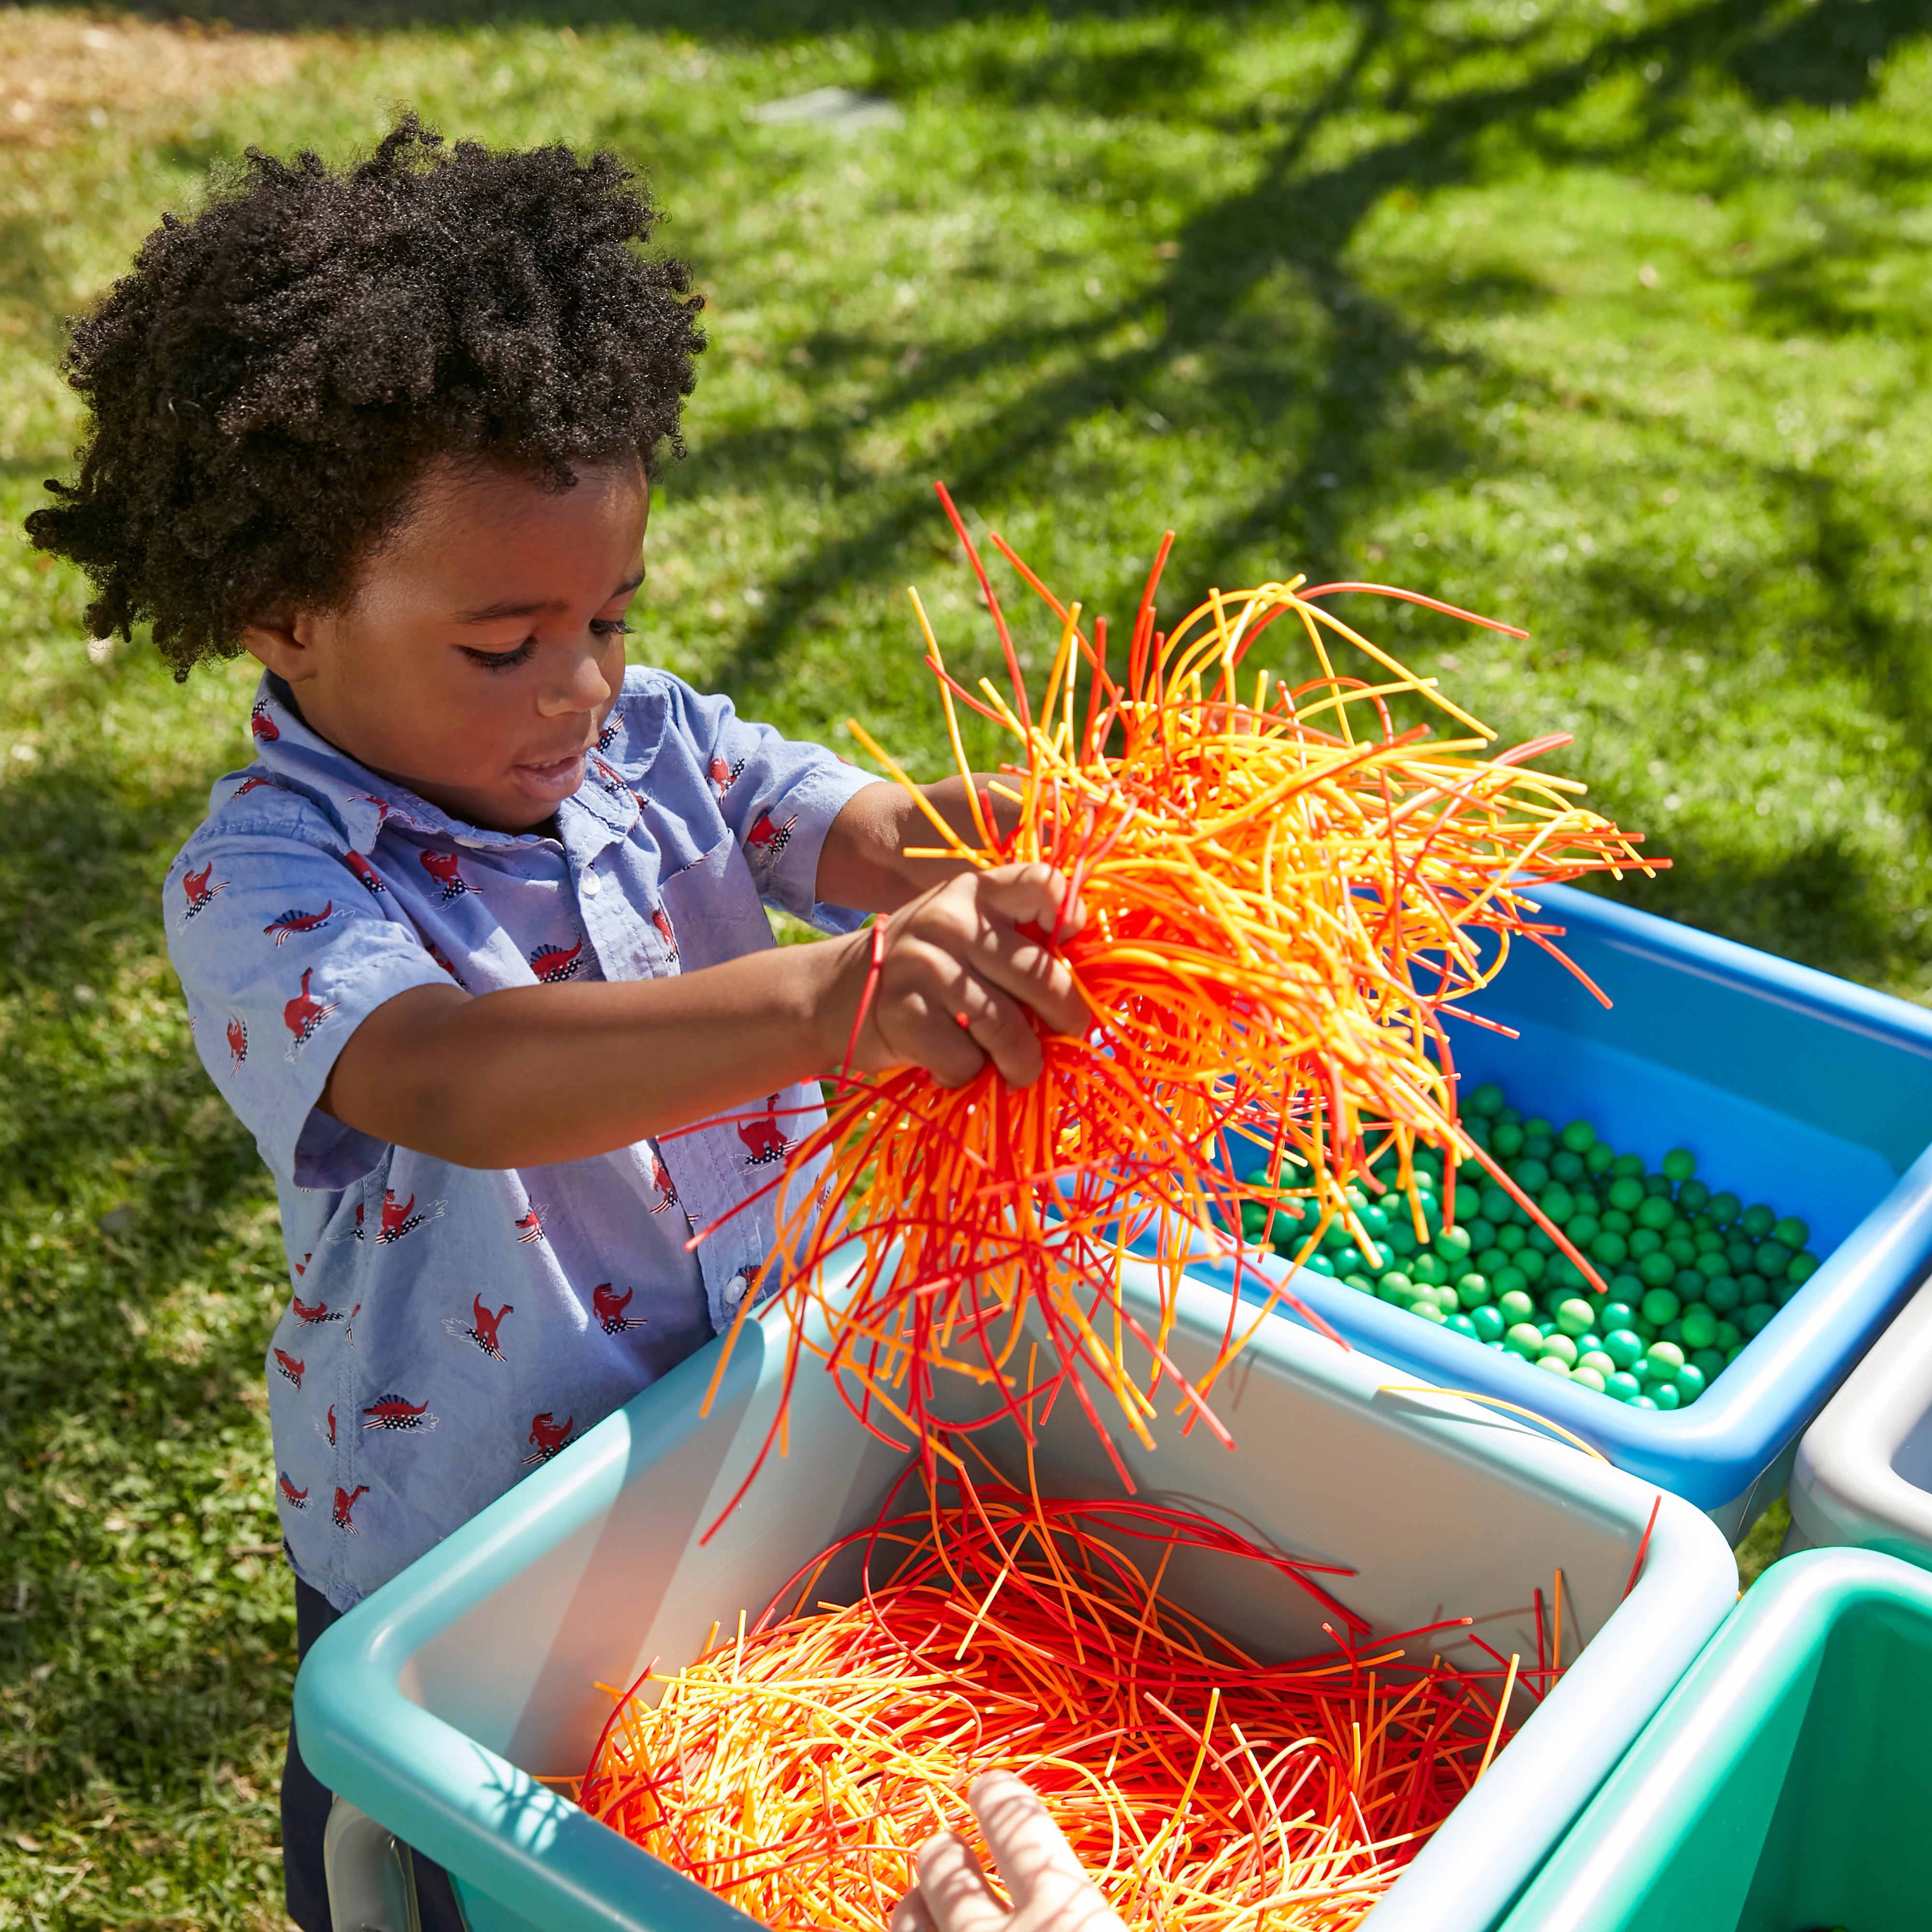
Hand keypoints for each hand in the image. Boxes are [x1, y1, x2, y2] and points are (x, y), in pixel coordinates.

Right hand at [826, 865, 1088, 1088]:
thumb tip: (1083, 988)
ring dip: (1023, 1062)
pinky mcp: (904, 1014)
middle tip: (1071, 1034)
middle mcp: (950, 920)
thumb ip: (1015, 939)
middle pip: (1040, 975)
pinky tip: (957, 1066)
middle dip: (1067, 1017)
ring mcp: (923, 966)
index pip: (1042, 885)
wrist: (836, 994)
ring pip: (1007, 1029)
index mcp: (975, 892)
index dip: (1068, 916)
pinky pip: (965, 1060)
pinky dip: (969, 1075)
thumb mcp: (963, 931)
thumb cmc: (924, 967)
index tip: (1069, 945)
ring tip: (1020, 1070)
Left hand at [888, 1772, 1124, 1931]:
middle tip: (945, 1850)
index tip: (990, 1784)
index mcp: (1065, 1908)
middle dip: (943, 1853)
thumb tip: (1079, 1894)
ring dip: (915, 1906)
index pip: (1017, 1822)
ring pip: (906, 1918)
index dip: (1000, 1799)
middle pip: (943, 1866)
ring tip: (920, 1903)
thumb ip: (1092, 1910)